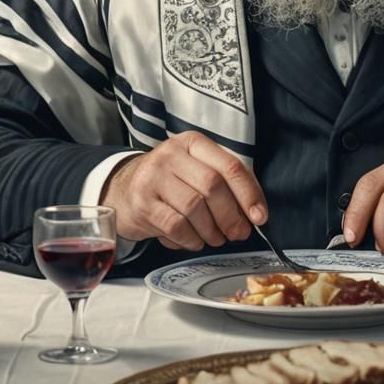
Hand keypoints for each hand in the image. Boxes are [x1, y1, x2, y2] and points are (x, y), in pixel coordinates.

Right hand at [100, 132, 266, 249]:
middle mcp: (171, 155)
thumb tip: (254, 211)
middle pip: (213, 187)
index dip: (248, 193)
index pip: (229, 165)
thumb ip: (225, 182)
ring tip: (216, 238)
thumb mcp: (196, 168)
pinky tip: (195, 240)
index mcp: (192, 143)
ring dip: (212, 231)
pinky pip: (176, 226)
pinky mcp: (142, 203)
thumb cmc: (170, 180)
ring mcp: (153, 178)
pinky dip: (192, 239)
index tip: (259, 216)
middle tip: (239, 233)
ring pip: (195, 208)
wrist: (124, 189)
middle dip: (232, 216)